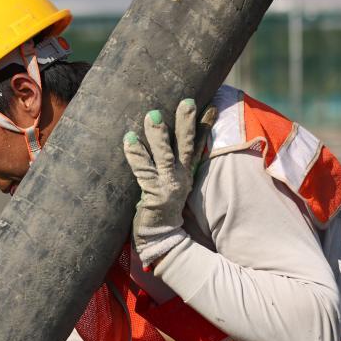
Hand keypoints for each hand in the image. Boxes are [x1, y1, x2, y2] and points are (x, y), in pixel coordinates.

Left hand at [123, 99, 216, 264]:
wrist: (159, 239)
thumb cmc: (161, 208)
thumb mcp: (171, 184)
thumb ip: (170, 164)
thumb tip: (162, 141)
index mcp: (187, 172)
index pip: (198, 145)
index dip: (205, 125)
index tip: (212, 105)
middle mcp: (181, 177)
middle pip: (187, 145)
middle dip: (187, 123)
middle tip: (187, 101)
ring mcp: (168, 185)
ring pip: (165, 155)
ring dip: (159, 135)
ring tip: (153, 115)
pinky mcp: (154, 194)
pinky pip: (143, 170)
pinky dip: (136, 154)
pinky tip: (129, 139)